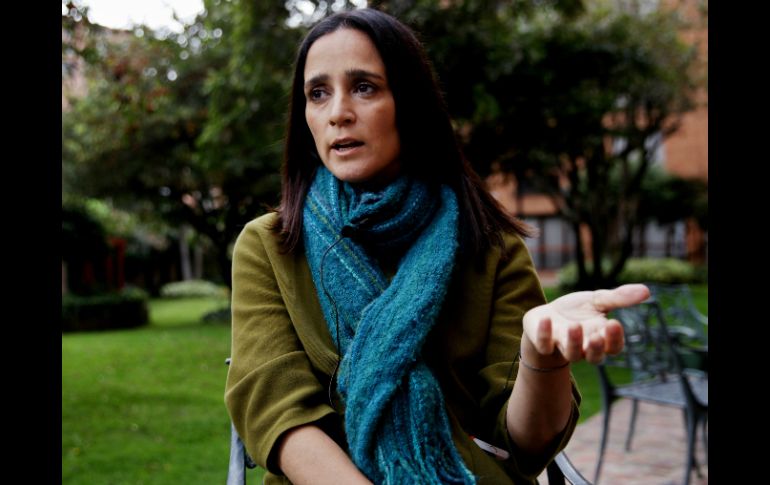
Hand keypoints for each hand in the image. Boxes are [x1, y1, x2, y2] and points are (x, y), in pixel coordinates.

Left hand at [522, 284, 649, 364]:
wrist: (546, 315)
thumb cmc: (576, 310)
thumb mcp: (597, 300)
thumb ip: (619, 297)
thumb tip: (647, 291)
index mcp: (601, 338)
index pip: (614, 347)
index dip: (615, 339)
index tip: (614, 323)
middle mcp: (584, 348)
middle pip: (595, 357)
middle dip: (597, 348)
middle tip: (597, 336)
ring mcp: (563, 347)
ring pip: (571, 354)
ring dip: (573, 342)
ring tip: (574, 326)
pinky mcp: (543, 344)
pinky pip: (544, 345)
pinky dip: (545, 334)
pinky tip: (546, 319)